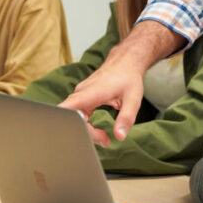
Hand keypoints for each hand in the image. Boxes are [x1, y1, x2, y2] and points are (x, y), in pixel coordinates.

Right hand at [60, 21, 182, 145]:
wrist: (125, 62)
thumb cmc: (128, 77)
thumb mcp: (133, 99)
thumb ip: (126, 118)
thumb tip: (119, 136)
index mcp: (91, 92)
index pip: (68, 109)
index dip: (69, 125)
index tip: (88, 136)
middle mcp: (81, 92)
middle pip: (73, 118)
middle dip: (87, 133)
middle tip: (105, 140)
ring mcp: (80, 94)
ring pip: (75, 117)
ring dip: (88, 130)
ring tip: (104, 137)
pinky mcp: (82, 97)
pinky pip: (78, 114)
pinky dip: (87, 124)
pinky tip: (98, 129)